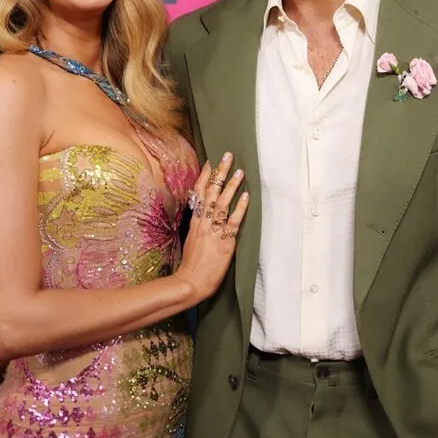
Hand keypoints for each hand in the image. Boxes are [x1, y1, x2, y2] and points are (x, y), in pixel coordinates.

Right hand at [175, 153, 248, 303]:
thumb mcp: (191, 239)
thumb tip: (203, 213)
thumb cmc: (191, 264)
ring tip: (240, 172)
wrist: (190, 281)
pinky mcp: (225, 242)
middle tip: (227, 156)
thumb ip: (198, 225)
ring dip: (232, 186)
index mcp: (195, 222)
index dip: (205, 176)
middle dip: (220, 172)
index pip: (198, 193)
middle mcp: (203, 223)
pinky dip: (240, 208)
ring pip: (222, 203)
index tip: (210, 161)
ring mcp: (214, 231)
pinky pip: (233, 221)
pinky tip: (246, 197)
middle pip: (211, 192)